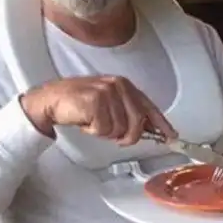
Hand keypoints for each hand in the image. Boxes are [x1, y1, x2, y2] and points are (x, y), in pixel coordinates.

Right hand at [20, 75, 176, 145]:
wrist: (52, 100)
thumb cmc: (79, 104)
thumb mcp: (109, 106)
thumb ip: (129, 114)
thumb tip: (149, 129)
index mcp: (125, 86)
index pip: (149, 107)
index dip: (161, 124)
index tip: (171, 136)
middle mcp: (118, 86)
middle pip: (137, 123)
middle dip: (126, 136)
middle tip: (111, 135)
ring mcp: (106, 92)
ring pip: (120, 130)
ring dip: (105, 133)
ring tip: (93, 122)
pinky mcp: (95, 101)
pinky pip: (103, 130)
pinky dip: (93, 131)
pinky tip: (85, 121)